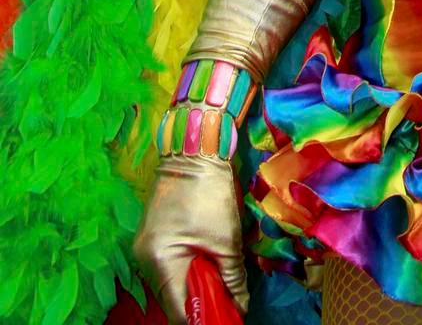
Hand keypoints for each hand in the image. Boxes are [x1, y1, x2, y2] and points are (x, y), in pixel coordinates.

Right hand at [133, 155, 247, 322]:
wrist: (195, 150)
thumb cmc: (210, 192)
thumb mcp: (226, 239)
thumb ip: (233, 277)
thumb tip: (240, 306)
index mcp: (160, 260)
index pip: (177, 309)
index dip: (201, 320)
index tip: (223, 321)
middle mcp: (144, 258)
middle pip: (171, 297)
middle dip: (198, 306)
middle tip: (224, 309)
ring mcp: (145, 246)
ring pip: (170, 282)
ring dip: (192, 289)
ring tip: (218, 292)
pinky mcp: (152, 236)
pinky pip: (168, 265)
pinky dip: (185, 272)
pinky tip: (205, 271)